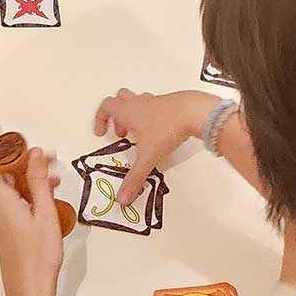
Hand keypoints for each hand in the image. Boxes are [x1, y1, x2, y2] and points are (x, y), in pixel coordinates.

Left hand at [0, 125, 62, 295]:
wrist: (30, 286)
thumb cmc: (36, 257)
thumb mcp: (44, 213)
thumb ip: (39, 181)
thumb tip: (34, 154)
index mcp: (2, 200)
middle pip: (3, 172)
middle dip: (21, 157)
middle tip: (42, 153)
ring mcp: (3, 217)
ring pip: (13, 186)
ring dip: (30, 175)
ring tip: (53, 173)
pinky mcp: (10, 225)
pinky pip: (17, 199)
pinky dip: (30, 190)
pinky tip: (48, 193)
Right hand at [91, 88, 215, 205]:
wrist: (194, 112)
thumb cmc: (168, 126)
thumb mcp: (148, 157)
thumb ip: (134, 178)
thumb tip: (123, 195)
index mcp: (128, 111)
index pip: (106, 107)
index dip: (100, 119)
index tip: (102, 131)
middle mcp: (140, 103)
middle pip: (120, 100)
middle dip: (117, 116)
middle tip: (120, 132)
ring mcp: (156, 101)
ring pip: (138, 101)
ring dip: (135, 114)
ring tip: (140, 133)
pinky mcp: (171, 103)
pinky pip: (156, 106)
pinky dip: (153, 116)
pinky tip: (160, 131)